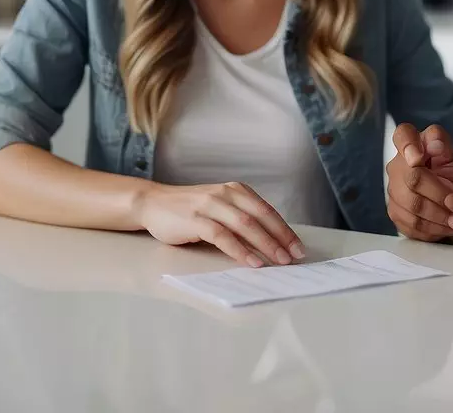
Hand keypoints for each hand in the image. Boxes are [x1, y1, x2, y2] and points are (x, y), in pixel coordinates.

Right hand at [137, 181, 304, 267]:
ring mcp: (210, 205)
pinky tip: (252, 261)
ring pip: (245, 225)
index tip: (298, 247)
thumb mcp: (220, 208)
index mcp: (236, 190)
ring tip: (279, 261)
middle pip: (260, 217)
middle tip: (294, 257)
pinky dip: (240, 250)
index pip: (267, 211)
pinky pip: (223, 236)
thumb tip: (270, 242)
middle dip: (280, 238)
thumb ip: (240, 218)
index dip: (285, 230)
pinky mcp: (195, 219)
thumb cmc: (190, 210)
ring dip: (265, 245)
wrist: (154, 203)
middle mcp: (226, 193)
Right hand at [386, 123, 452, 240]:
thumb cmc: (451, 173)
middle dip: (440, 195)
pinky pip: (411, 224)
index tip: (418, 158)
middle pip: (413, 179)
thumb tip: (436, 144)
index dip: (408, 146)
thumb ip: (445, 148)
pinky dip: (433, 228)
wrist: (451, 199)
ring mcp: (393, 189)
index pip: (403, 136)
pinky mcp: (395, 211)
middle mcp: (398, 165)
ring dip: (439, 216)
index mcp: (412, 143)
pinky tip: (446, 225)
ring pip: (412, 206)